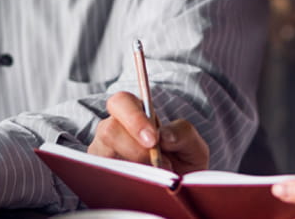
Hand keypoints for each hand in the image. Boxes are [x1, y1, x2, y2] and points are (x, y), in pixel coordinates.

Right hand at [87, 92, 208, 174]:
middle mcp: (114, 130)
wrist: (178, 192)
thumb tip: (164, 136)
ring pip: (104, 155)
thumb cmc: (184, 163)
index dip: (134, 118)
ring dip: (133, 168)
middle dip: (134, 148)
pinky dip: (125, 183)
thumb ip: (183, 134)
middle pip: (108, 130)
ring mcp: (103, 154)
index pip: (121, 102)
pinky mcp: (101, 175)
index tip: (153, 140)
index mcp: (135, 114)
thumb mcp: (193, 147)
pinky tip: (141, 186)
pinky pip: (104, 177)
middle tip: (157, 165)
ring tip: (155, 177)